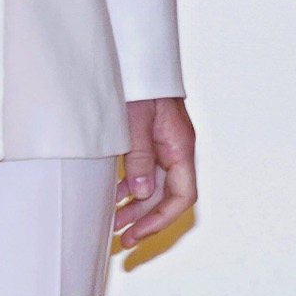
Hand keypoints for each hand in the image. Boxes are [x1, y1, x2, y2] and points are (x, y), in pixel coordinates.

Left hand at [116, 97, 196, 247]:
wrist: (137, 55)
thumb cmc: (138, 83)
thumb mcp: (135, 121)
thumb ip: (140, 157)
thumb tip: (142, 194)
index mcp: (179, 146)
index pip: (182, 195)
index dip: (161, 219)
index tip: (137, 234)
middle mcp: (176, 148)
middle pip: (167, 195)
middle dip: (145, 220)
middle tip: (121, 240)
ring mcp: (164, 144)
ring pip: (155, 186)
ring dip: (136, 207)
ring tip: (113, 225)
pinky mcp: (150, 139)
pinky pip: (146, 172)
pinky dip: (131, 188)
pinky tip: (113, 196)